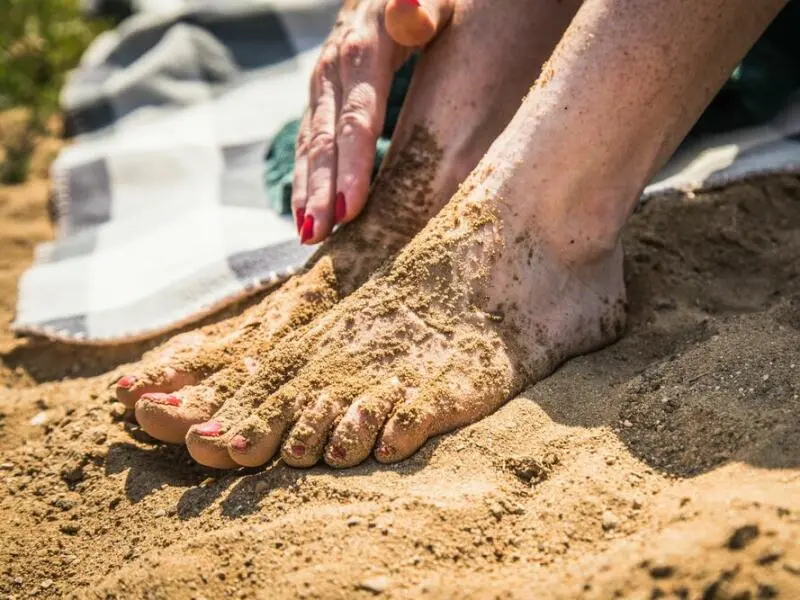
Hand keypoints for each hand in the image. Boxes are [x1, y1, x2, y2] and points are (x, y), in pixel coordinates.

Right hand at [293, 0, 453, 243]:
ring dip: (306, 192)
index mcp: (361, 51)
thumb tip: (408, 9)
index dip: (353, 164)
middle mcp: (331, 72)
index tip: (351, 208)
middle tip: (320, 235)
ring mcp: (321, 89)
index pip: (356, 116)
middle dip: (321, 189)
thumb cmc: (425, 1)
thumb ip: (420, 8)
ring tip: (308, 236)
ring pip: (308, 146)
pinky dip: (305, 182)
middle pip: (324, 138)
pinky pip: (308, 145)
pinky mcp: (320, 102)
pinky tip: (308, 217)